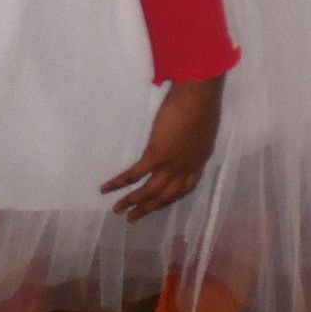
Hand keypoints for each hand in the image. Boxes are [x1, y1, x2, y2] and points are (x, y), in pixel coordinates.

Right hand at [101, 74, 223, 220]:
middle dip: (149, 207)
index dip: (172, 197)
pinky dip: (119, 183)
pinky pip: (134, 174)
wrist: (200, 93)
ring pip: (150, 191)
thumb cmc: (203, 102)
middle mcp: (186, 166)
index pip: (186, 186)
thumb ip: (194, 138)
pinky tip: (106, 189)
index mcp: (199, 159)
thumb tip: (185, 138)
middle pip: (167, 195)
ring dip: (133, 202)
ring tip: (118, 210)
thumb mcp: (203, 127)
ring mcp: (172, 163)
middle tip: (134, 217)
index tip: (160, 202)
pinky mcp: (157, 155)